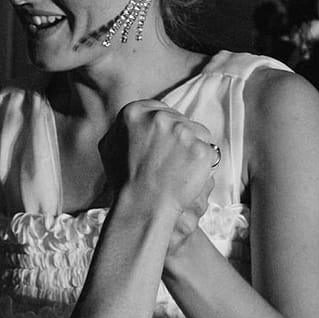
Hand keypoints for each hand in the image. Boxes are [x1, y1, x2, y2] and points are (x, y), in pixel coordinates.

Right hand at [102, 99, 218, 221]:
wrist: (142, 207)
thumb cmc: (124, 180)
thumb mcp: (109, 146)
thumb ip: (122, 127)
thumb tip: (134, 120)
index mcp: (135, 112)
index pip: (160, 110)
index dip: (162, 129)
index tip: (161, 145)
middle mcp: (160, 118)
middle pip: (180, 119)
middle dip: (178, 138)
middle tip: (168, 161)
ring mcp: (183, 133)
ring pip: (197, 132)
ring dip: (192, 148)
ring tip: (177, 169)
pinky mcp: (201, 149)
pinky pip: (209, 151)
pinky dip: (202, 163)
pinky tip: (188, 175)